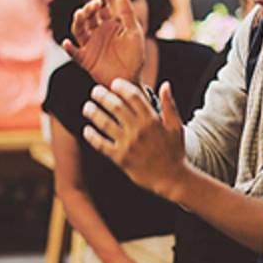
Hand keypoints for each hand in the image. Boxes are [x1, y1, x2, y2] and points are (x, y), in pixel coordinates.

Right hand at [62, 0, 145, 87]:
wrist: (131, 78)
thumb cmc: (135, 56)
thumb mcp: (134, 32)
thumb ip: (127, 14)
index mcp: (108, 24)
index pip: (102, 7)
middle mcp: (96, 32)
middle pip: (88, 16)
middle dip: (89, 8)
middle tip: (95, 4)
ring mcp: (89, 45)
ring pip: (78, 30)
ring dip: (78, 22)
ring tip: (80, 14)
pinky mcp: (85, 59)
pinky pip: (74, 53)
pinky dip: (69, 48)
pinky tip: (67, 43)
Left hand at [83, 79, 187, 198]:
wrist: (172, 178)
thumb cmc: (175, 151)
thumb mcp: (176, 126)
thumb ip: (169, 105)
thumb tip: (165, 85)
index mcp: (152, 120)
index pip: (133, 96)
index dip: (121, 87)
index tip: (114, 83)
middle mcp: (138, 130)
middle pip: (115, 106)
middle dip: (102, 96)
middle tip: (95, 91)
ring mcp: (128, 144)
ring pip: (105, 123)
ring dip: (93, 112)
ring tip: (87, 107)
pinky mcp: (120, 158)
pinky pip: (102, 145)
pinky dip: (92, 136)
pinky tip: (87, 130)